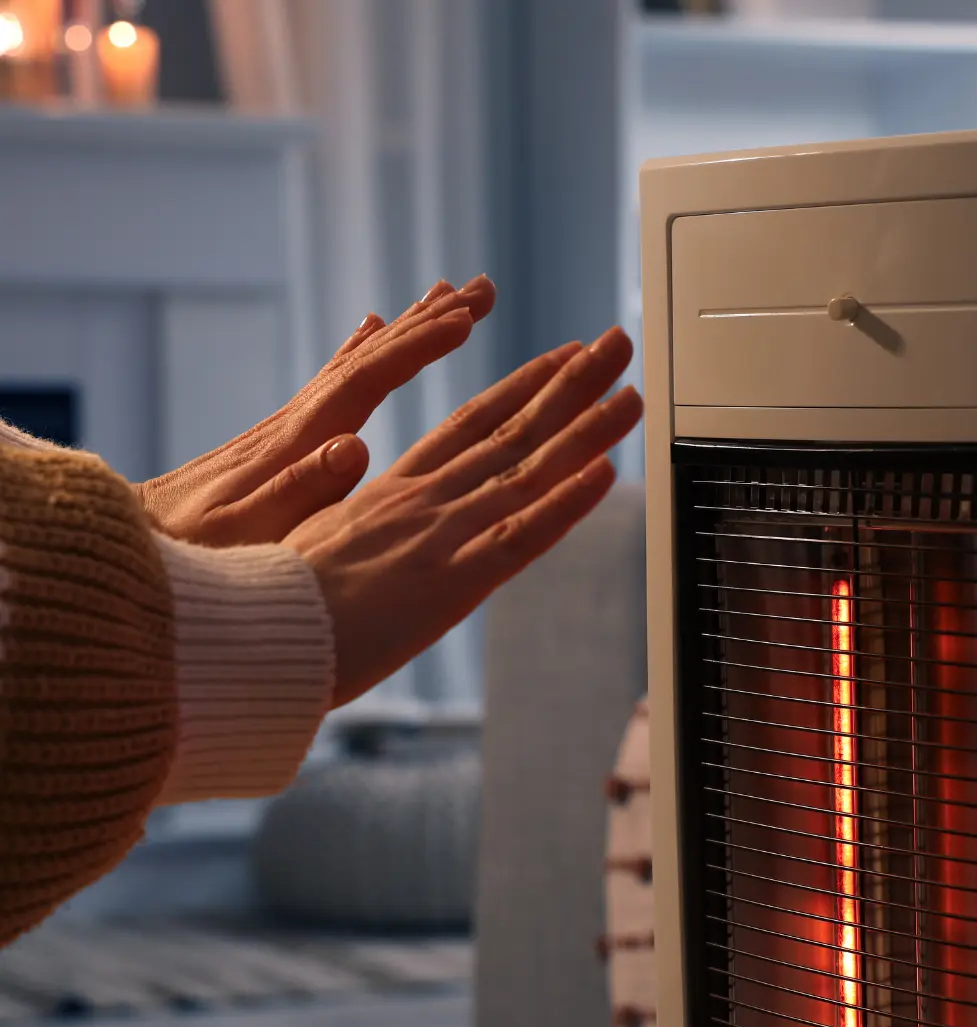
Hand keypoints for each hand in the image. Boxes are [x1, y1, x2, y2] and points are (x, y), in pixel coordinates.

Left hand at [137, 276, 495, 545]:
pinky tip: (372, 330)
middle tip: (481, 289)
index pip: (366, 383)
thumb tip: (356, 445)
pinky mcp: (282, 439)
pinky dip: (363, 349)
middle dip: (427, 322)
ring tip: (447, 295)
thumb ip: (299, 493)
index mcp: (296, 446)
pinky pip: (337, 380)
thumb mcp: (246, 537)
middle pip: (369, 358)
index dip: (416, 349)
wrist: (136, 548)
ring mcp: (289, 427)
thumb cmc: (196, 558)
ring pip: (357, 362)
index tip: (465, 318)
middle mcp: (295, 423)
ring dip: (406, 328)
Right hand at [284, 327, 642, 707]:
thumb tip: (355, 476)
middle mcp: (424, 500)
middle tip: (616, 345)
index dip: (520, 389)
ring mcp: (440, 535)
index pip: (468, 425)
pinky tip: (608, 471)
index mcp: (393, 492)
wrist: (253, 640)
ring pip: (528, 472)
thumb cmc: (278, 601)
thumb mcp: (314, 539)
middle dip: (570, 385)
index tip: (558, 359)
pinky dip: (566, 503)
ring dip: (587, 429)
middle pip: (511, 431)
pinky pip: (520, 537)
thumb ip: (351, 507)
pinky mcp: (450, 582)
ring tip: (631, 391)